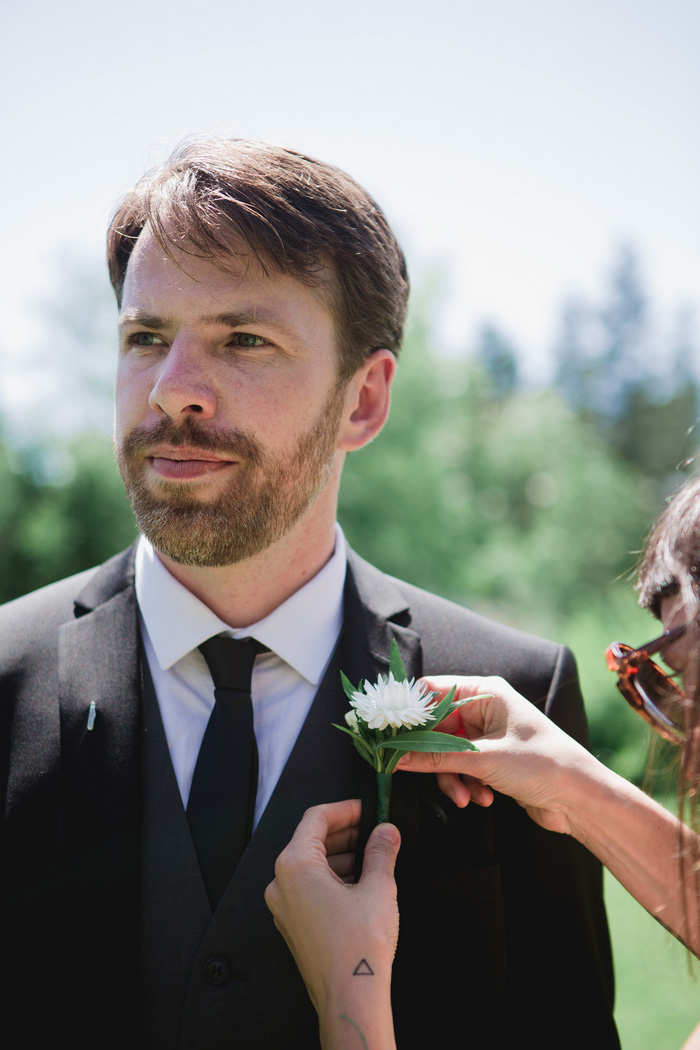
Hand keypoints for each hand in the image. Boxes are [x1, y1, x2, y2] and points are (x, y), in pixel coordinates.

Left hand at [265, 800, 399, 1033]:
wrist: (350, 996)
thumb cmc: (359, 946)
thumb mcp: (378, 887)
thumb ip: (381, 852)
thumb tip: (386, 832)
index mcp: (294, 865)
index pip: (316, 818)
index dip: (345, 809)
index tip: (367, 808)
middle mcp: (281, 884)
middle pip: (311, 840)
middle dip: (345, 833)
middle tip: (373, 830)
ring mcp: (284, 907)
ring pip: (310, 866)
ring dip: (340, 855)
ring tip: (372, 856)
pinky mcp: (293, 926)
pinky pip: (309, 889)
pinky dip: (332, 878)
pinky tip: (359, 882)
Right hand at [396, 676, 599, 834]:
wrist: (582, 800)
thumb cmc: (544, 764)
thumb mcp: (484, 759)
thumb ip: (436, 757)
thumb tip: (396, 756)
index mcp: (485, 692)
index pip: (431, 692)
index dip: (408, 712)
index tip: (386, 733)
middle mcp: (484, 709)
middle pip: (435, 727)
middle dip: (431, 755)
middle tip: (412, 772)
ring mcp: (487, 735)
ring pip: (446, 752)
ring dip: (451, 777)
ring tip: (466, 796)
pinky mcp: (491, 760)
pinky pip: (461, 768)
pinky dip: (465, 784)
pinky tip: (480, 799)